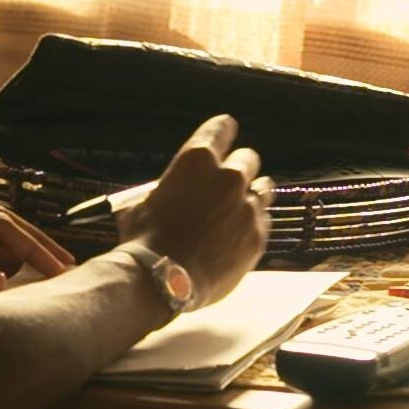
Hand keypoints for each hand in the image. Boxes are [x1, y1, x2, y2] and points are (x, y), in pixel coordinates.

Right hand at [119, 113, 270, 307]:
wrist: (160, 280)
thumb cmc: (144, 239)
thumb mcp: (145, 202)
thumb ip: (170, 189)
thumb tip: (172, 194)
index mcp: (197, 160)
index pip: (221, 128)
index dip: (223, 130)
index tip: (226, 131)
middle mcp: (229, 178)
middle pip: (248, 159)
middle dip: (239, 167)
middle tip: (228, 182)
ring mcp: (247, 208)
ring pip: (264, 189)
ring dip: (253, 194)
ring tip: (241, 207)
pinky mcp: (257, 237)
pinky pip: (264, 222)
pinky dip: (253, 224)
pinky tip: (239, 235)